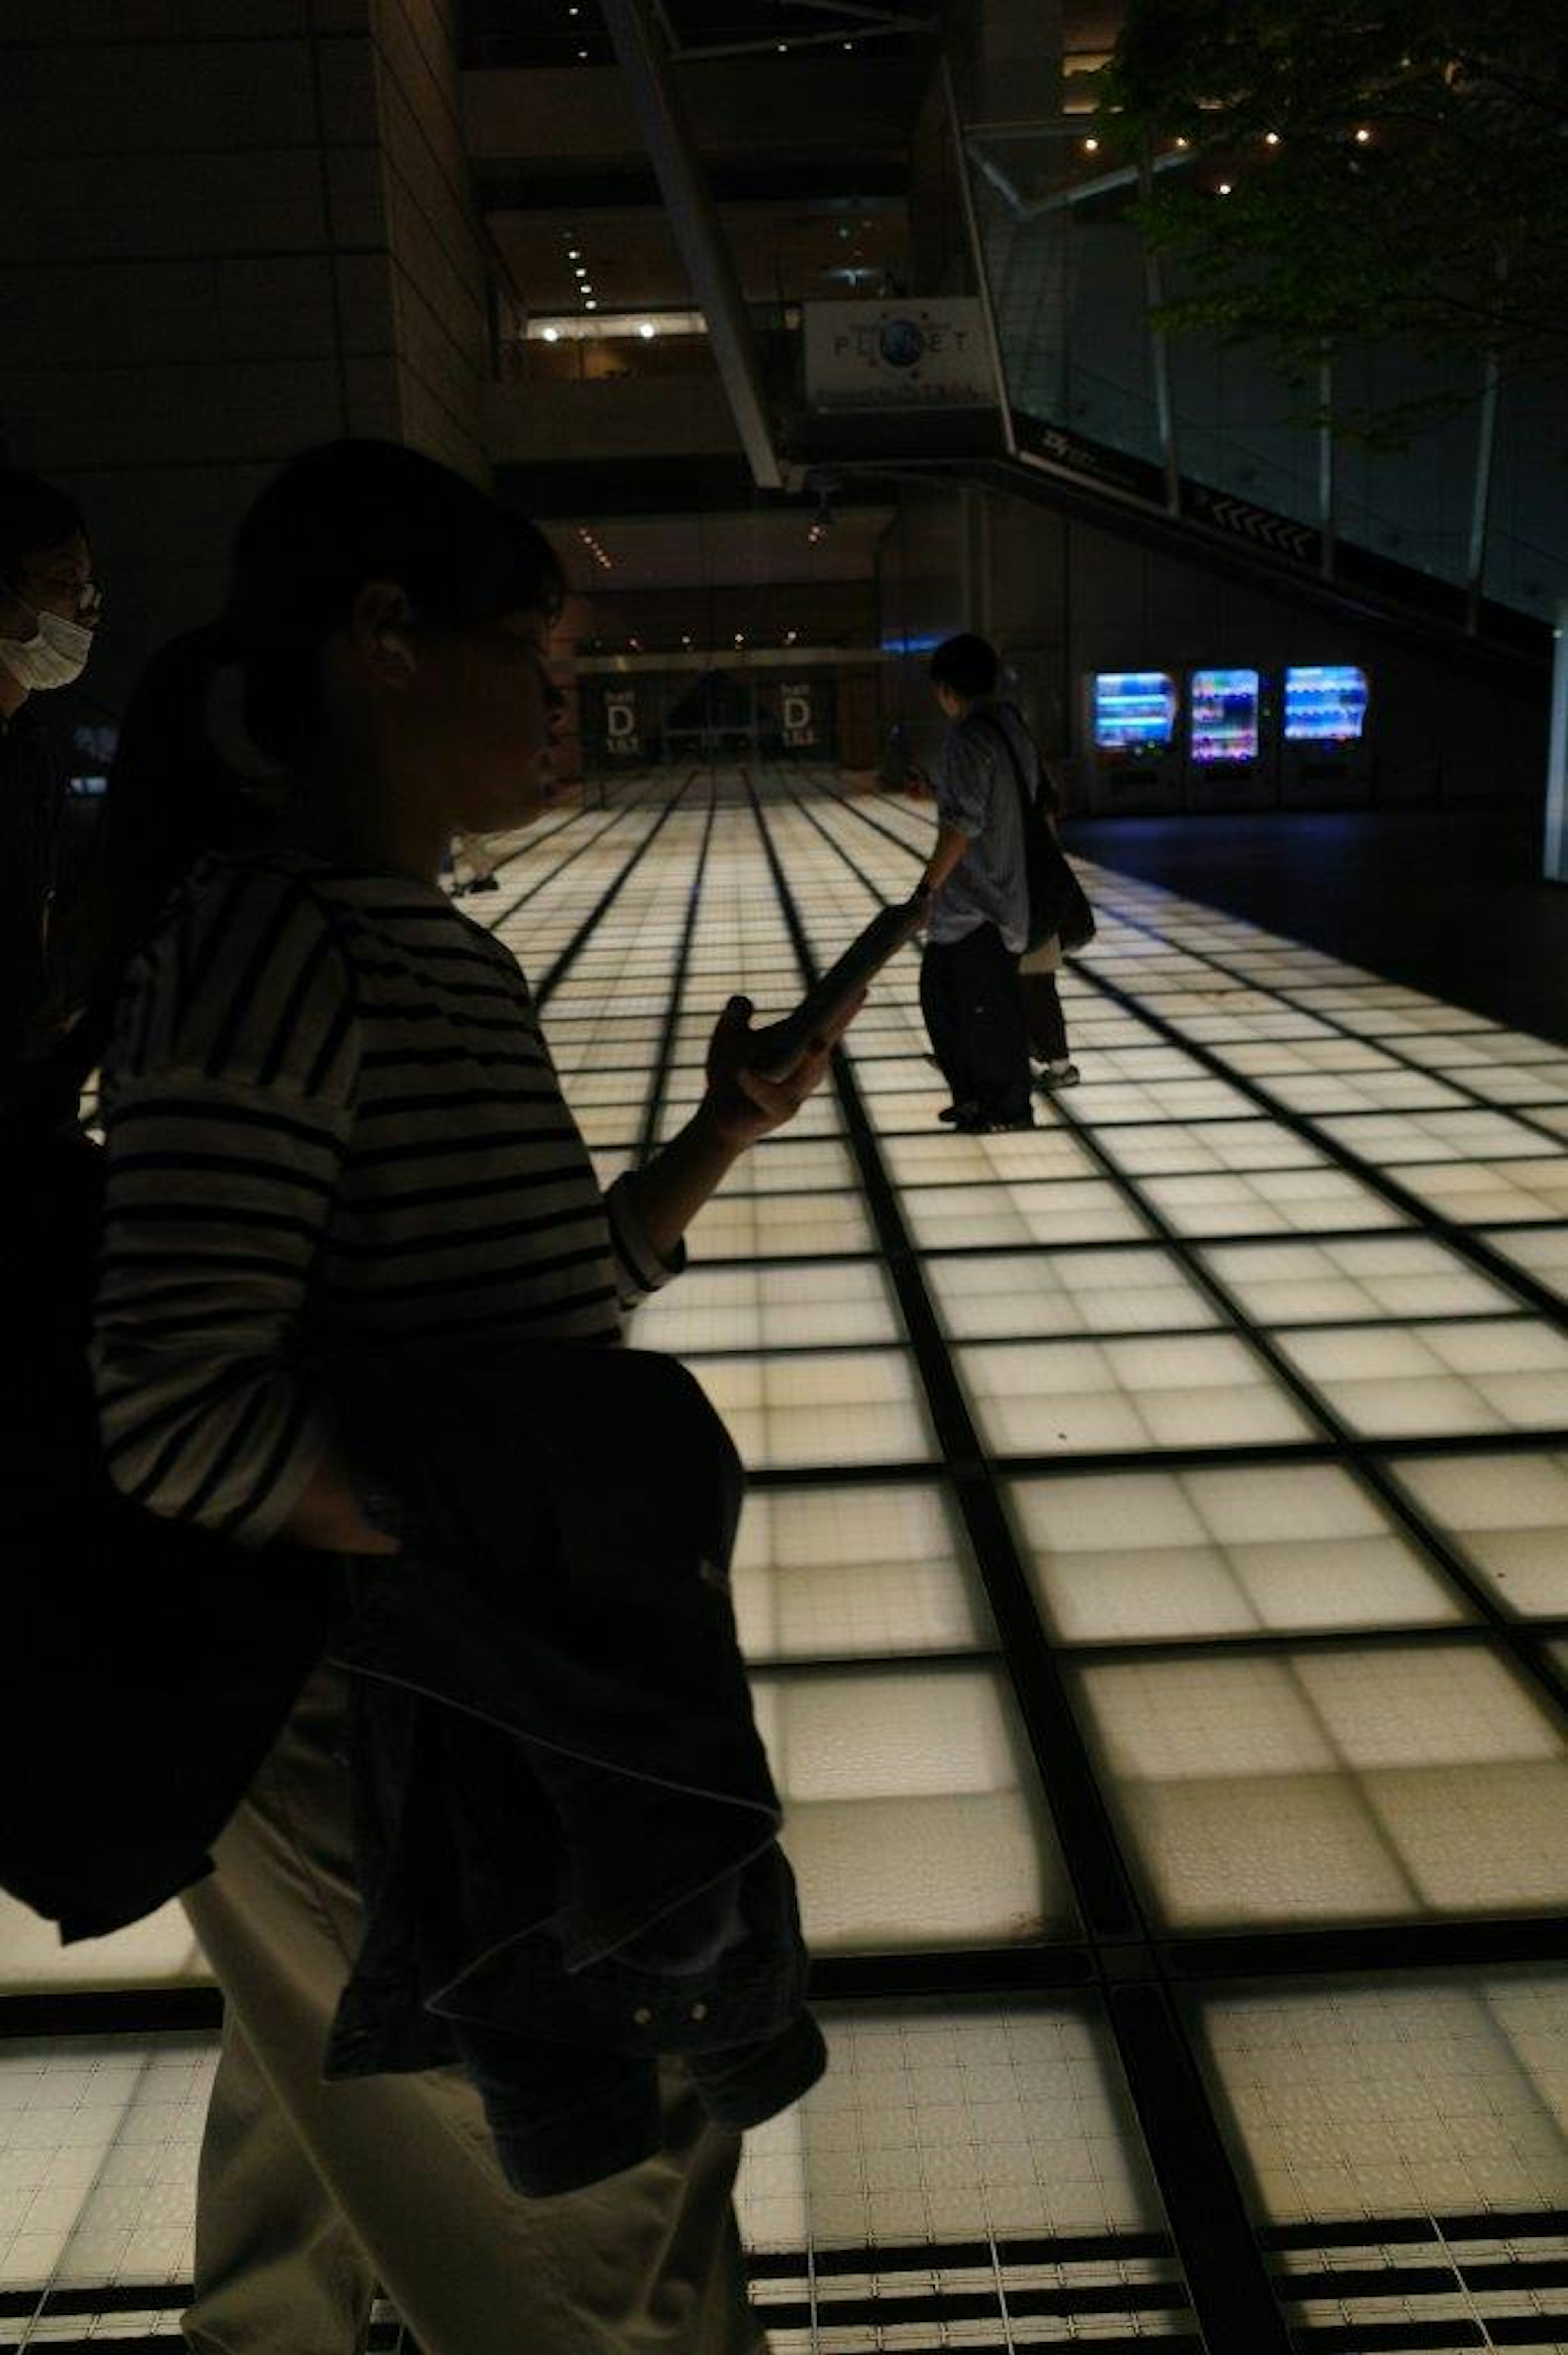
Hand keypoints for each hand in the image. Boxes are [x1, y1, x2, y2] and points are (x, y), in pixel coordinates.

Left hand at [700, 990, 864, 1147]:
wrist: (717, 1114)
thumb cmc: (729, 1070)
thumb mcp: (728, 1036)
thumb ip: (734, 1016)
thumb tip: (740, 1001)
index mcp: (800, 1046)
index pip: (827, 1025)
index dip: (844, 1009)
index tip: (860, 988)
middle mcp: (806, 1071)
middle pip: (826, 1047)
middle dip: (837, 1027)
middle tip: (848, 1006)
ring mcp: (796, 1094)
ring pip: (808, 1076)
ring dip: (812, 1060)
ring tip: (815, 1043)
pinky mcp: (779, 1113)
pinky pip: (772, 1097)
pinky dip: (758, 1084)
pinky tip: (743, 1072)